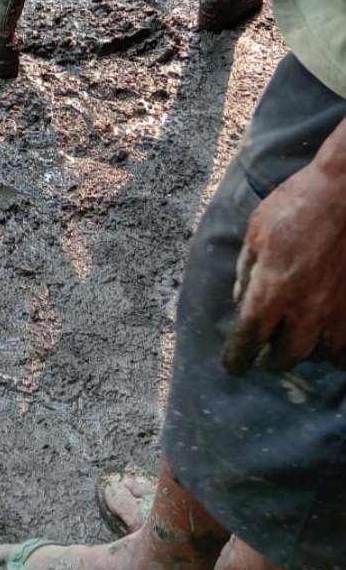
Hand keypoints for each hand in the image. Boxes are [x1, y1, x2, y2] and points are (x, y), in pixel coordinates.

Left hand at [222, 145, 345, 375]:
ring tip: (299, 344)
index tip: (233, 365)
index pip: (249, 338)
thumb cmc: (297, 204)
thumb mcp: (257, 230)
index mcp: (272, 289)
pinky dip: (336, 349)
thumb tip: (241, 299)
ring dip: (306, 353)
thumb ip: (247, 269)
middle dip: (272, 360)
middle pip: (286, 356)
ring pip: (321, 355)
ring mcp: (338, 313)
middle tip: (265, 355)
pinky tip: (330, 340)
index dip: (238, 356)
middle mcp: (305, 309)